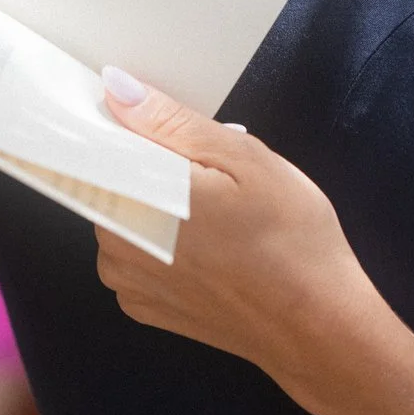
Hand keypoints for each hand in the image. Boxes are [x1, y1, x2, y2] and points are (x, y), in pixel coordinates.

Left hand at [95, 70, 396, 404]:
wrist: (317, 325)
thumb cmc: (290, 238)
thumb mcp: (244, 158)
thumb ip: (172, 123)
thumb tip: (115, 89)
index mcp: (134, 201)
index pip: (96, 148)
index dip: (120, 125)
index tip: (153, 118)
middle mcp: (115, 245)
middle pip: (114, 182)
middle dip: (155, 166)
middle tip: (217, 170)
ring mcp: (127, 283)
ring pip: (126, 218)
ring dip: (160, 205)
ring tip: (223, 210)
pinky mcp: (145, 308)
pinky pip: (138, 256)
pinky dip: (165, 243)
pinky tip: (214, 245)